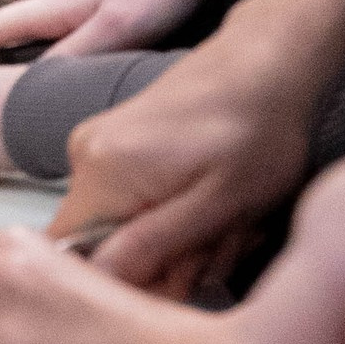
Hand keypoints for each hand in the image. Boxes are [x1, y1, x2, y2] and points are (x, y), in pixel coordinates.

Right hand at [0, 0, 234, 65]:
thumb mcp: (118, 26)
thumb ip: (77, 55)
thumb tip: (34, 88)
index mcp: (49, 8)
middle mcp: (49, 7)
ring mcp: (64, 11)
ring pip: (6, 37)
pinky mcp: (82, 16)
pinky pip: (29, 38)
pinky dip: (4, 51)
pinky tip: (4, 68)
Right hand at [53, 15, 319, 288]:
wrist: (267, 60)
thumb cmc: (257, 128)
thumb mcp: (220, 201)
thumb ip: (154, 244)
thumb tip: (100, 280)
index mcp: (101, 172)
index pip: (77, 260)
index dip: (128, 283)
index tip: (185, 273)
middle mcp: (84, 156)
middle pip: (106, 247)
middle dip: (169, 259)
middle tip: (224, 241)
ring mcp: (99, 147)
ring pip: (127, 228)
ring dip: (181, 238)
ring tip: (229, 217)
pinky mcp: (117, 144)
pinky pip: (134, 202)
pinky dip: (176, 213)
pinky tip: (215, 201)